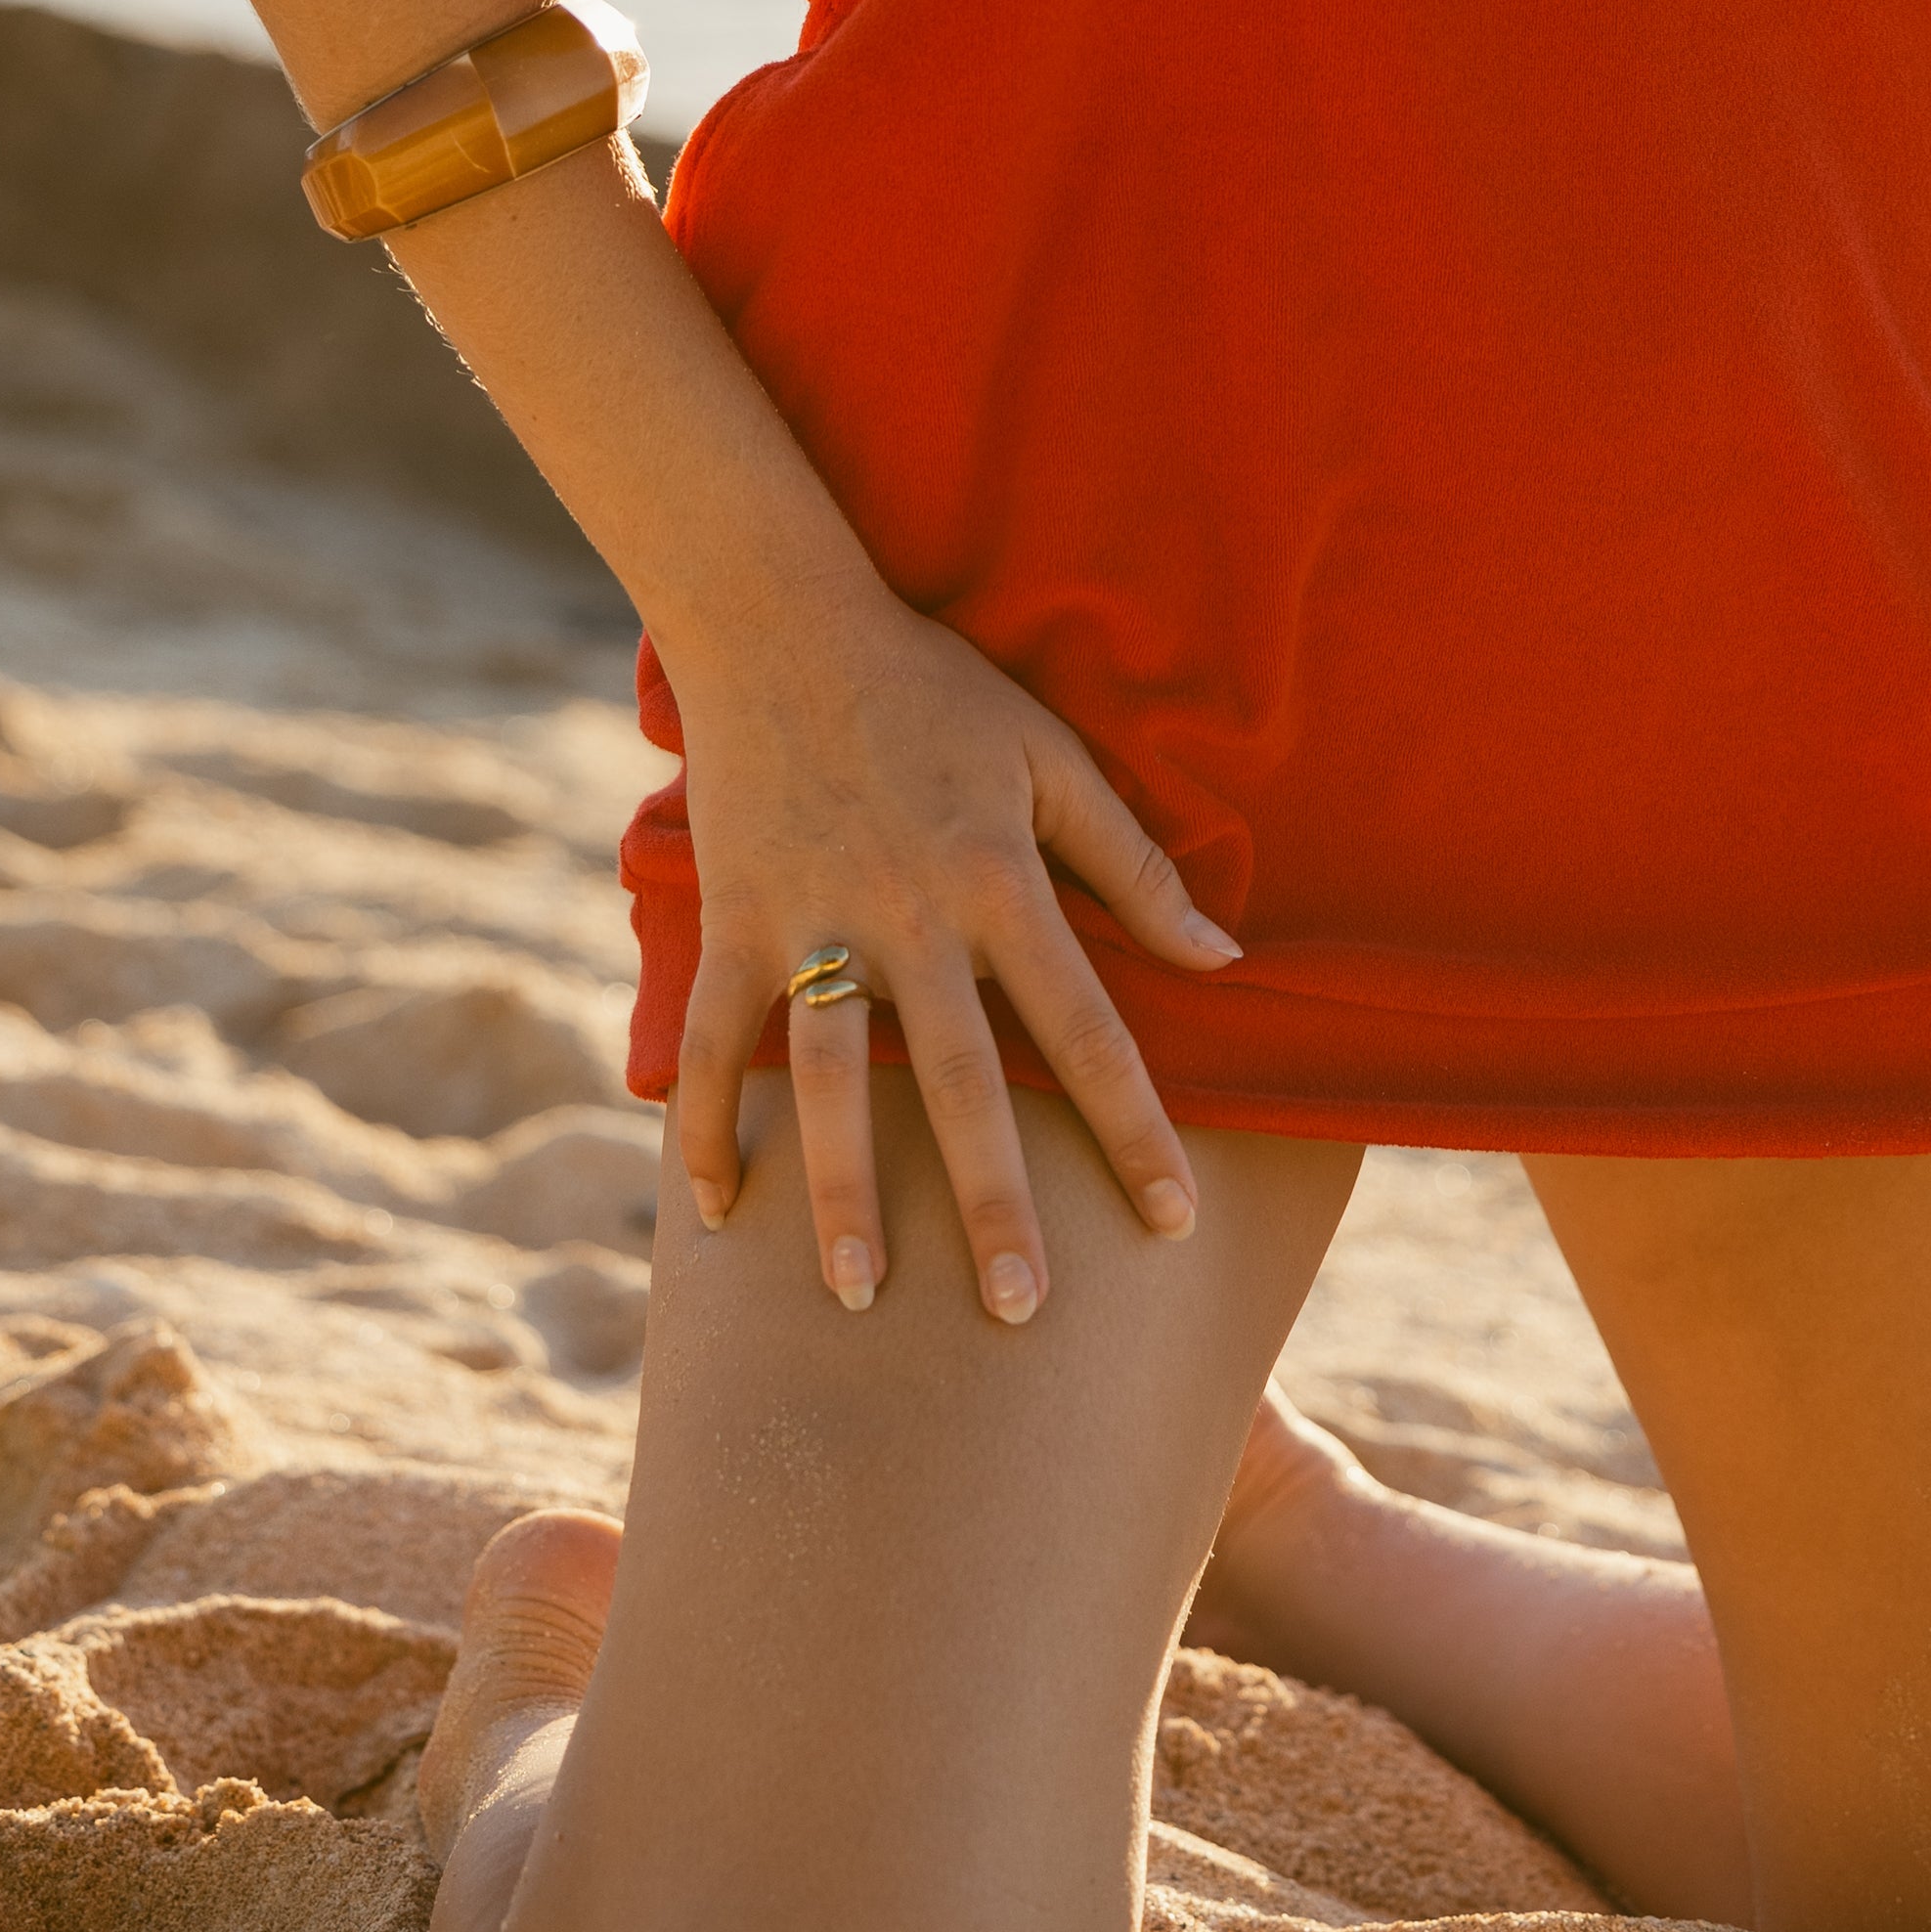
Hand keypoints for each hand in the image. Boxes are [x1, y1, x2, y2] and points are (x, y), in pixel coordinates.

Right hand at [667, 572, 1241, 1322]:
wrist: (782, 620)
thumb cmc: (933, 690)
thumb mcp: (1050, 755)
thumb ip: (1132, 863)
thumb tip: (1223, 957)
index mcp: (999, 878)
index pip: (1088, 1028)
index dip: (1136, 1128)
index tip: (1175, 1223)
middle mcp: (909, 915)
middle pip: (960, 1081)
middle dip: (993, 1200)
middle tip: (1021, 1311)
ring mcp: (810, 923)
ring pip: (826, 1081)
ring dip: (842, 1191)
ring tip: (861, 1296)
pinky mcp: (732, 923)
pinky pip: (714, 1045)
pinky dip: (707, 1129)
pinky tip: (720, 1216)